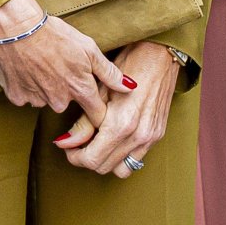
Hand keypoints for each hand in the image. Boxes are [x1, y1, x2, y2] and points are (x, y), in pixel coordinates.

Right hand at [0, 0, 134, 117]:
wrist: (18, 29)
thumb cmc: (57, 35)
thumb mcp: (89, 49)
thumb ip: (110, 73)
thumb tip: (130, 87)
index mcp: (80, 89)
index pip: (97, 115)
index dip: (99, 111)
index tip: (98, 104)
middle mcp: (59, 101)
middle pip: (69, 104)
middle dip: (69, 90)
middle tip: (63, 66)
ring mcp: (37, 100)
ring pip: (48, 98)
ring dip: (48, 86)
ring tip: (45, 62)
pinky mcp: (17, 97)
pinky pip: (28, 96)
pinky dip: (29, 85)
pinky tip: (29, 67)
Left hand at [55, 40, 179, 177]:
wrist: (159, 55)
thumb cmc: (128, 66)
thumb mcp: (100, 91)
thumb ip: (83, 123)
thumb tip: (66, 143)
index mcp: (121, 124)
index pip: (91, 160)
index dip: (75, 156)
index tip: (69, 146)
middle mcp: (138, 135)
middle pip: (104, 167)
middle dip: (87, 158)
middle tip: (79, 143)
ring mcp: (150, 137)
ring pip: (121, 169)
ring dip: (106, 161)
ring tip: (98, 143)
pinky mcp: (158, 134)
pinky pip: (136, 159)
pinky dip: (122, 155)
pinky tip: (115, 139)